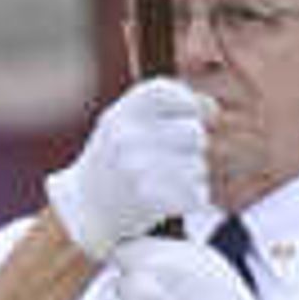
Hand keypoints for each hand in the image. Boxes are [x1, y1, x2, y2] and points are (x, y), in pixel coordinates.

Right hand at [45, 76, 210, 259]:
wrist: (85, 207)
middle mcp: (126, 138)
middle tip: (175, 155)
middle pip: (195, 132)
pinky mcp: (151, 202)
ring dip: (193, 175)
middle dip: (193, 146)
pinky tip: (171, 198)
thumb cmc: (115, 157)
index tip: (192, 117)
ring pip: (199, 166)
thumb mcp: (126, 121)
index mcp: (120, 114)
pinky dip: (192, 198)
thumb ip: (165, 105)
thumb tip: (213, 109)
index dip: (190, 104)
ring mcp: (137, 170)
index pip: (170, 92)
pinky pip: (197, 194)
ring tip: (168, 179)